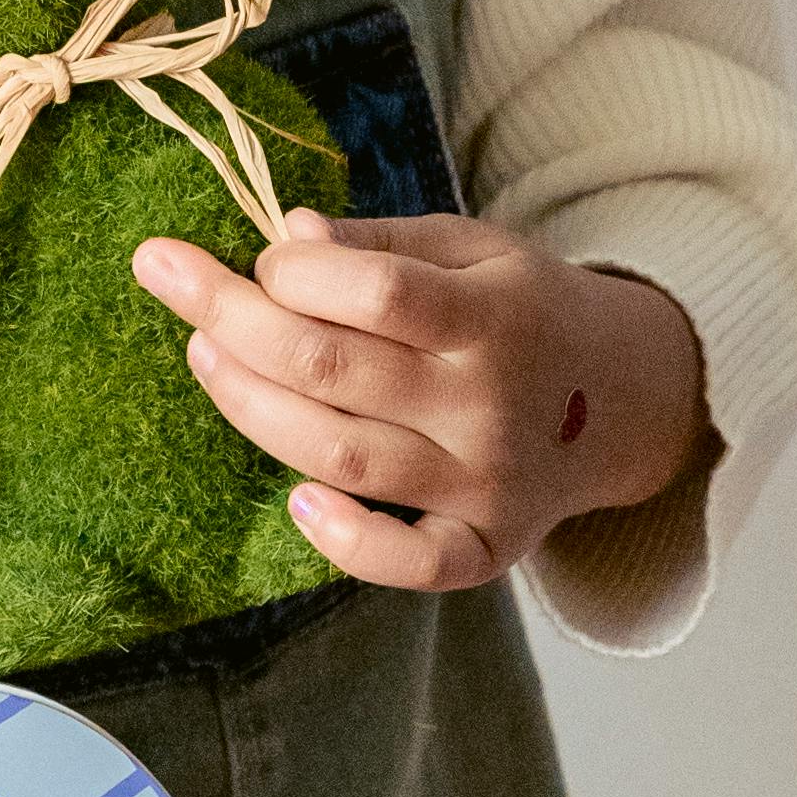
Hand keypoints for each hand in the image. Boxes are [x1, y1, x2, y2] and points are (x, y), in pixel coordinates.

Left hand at [131, 212, 704, 593]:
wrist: (625, 400)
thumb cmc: (519, 310)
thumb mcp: (471, 248)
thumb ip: (379, 242)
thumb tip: (291, 233)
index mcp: (492, 317)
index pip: (372, 293)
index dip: (294, 270)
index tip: (261, 255)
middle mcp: (488, 405)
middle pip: (331, 368)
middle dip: (229, 317)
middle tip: (172, 276)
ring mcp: (485, 483)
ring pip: (340, 454)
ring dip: (250, 405)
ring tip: (205, 354)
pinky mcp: (483, 548)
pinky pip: (411, 563)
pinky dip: (349, 544)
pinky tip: (295, 502)